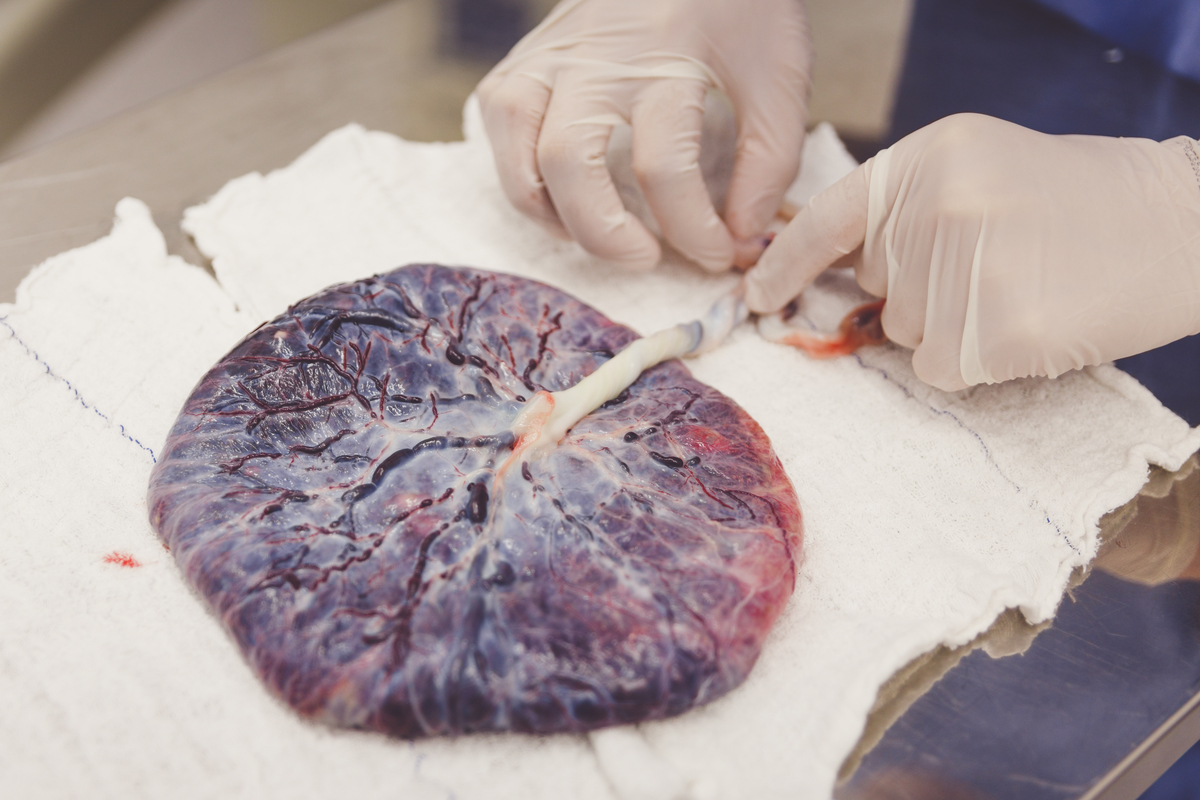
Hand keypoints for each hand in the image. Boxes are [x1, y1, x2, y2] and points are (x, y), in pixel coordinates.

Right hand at [476, 0, 809, 271]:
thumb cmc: (737, 7)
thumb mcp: (778, 76)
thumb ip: (770, 162)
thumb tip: (739, 237)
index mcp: (663, 59)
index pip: (664, 169)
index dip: (694, 232)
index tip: (719, 254)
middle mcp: (591, 60)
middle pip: (569, 166)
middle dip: (608, 235)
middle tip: (650, 258)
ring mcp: (547, 59)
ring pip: (518, 155)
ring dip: (554, 215)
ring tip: (603, 235)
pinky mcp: (523, 61)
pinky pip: (499, 131)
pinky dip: (524, 179)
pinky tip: (567, 196)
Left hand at [745, 113, 1199, 389]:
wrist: (1177, 226)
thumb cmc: (1074, 201)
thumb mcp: (977, 169)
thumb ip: (903, 209)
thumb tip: (829, 273)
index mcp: (927, 159)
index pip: (827, 218)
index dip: (784, 262)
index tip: (756, 295)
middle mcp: (935, 209)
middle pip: (875, 289)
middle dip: (918, 288)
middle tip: (995, 260)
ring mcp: (963, 273)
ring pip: (905, 334)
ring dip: (948, 326)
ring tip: (1019, 286)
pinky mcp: (992, 334)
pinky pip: (940, 369)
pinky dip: (973, 360)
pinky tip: (1024, 323)